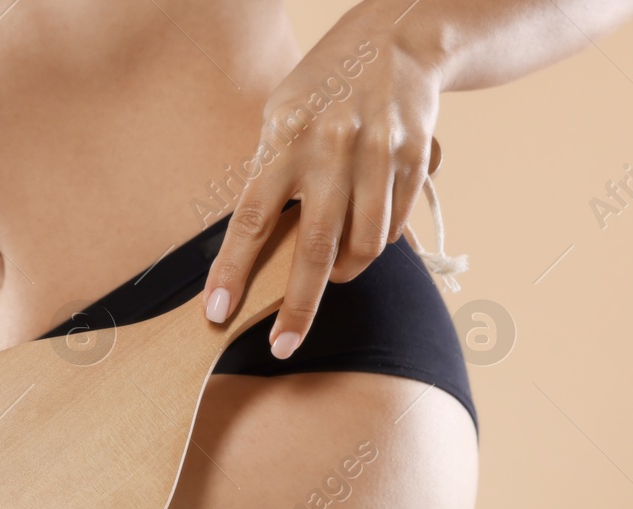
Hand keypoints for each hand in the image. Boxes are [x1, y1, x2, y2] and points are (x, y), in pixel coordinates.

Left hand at [202, 9, 441, 356]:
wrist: (399, 37)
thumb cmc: (324, 86)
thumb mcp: (280, 115)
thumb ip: (268, 173)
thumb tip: (253, 242)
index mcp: (284, 140)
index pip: (250, 219)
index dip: (232, 271)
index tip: (217, 313)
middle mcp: (331, 150)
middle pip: (313, 247)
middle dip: (298, 307)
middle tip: (283, 346)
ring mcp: (377, 155)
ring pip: (363, 245)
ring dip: (345, 272)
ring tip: (334, 274)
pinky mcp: (415, 160)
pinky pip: (394, 226)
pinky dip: (377, 243)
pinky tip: (366, 237)